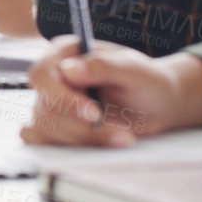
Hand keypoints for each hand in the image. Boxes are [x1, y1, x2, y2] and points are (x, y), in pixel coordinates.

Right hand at [20, 37, 201, 147]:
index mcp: (65, 53)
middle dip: (83, 127)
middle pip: (46, 108)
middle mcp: (53, 77)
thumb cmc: (147, 80)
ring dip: (86, 140)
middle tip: (122, 132)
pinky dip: (72, 149)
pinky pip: (48, 143)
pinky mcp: (56, 127)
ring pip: (48, 129)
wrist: (158, 106)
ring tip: (122, 137)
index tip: (93, 114)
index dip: (63, 98)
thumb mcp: (133, 70)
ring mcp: (51, 103)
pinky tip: (98, 144)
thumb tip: (68, 69)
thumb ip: (102, 66)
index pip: (43, 75)